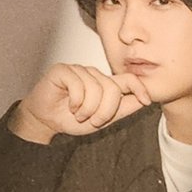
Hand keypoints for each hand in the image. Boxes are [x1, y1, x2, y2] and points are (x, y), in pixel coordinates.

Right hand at [11, 63, 151, 145]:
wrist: (45, 121)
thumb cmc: (69, 118)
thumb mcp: (101, 120)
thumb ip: (122, 110)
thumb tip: (144, 100)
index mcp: (105, 84)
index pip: (129, 79)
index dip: (140, 88)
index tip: (146, 100)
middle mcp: (94, 75)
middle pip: (113, 88)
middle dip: (105, 111)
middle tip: (93, 120)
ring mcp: (78, 70)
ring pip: (96, 89)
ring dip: (87, 109)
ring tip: (78, 114)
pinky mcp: (63, 70)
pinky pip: (78, 85)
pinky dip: (75, 101)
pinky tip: (69, 105)